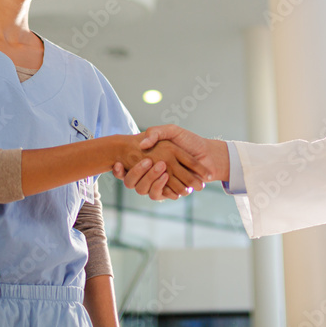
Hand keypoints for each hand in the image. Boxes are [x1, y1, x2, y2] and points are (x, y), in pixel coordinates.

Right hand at [113, 125, 227, 200]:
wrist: (208, 154)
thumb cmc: (190, 141)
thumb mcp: (172, 131)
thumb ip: (156, 133)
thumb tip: (142, 144)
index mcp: (148, 161)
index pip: (127, 168)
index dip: (119, 170)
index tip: (117, 164)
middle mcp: (151, 174)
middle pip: (132, 181)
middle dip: (137, 173)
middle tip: (147, 161)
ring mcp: (161, 184)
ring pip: (143, 189)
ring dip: (150, 180)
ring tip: (161, 169)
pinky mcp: (171, 191)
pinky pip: (160, 195)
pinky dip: (163, 187)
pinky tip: (166, 178)